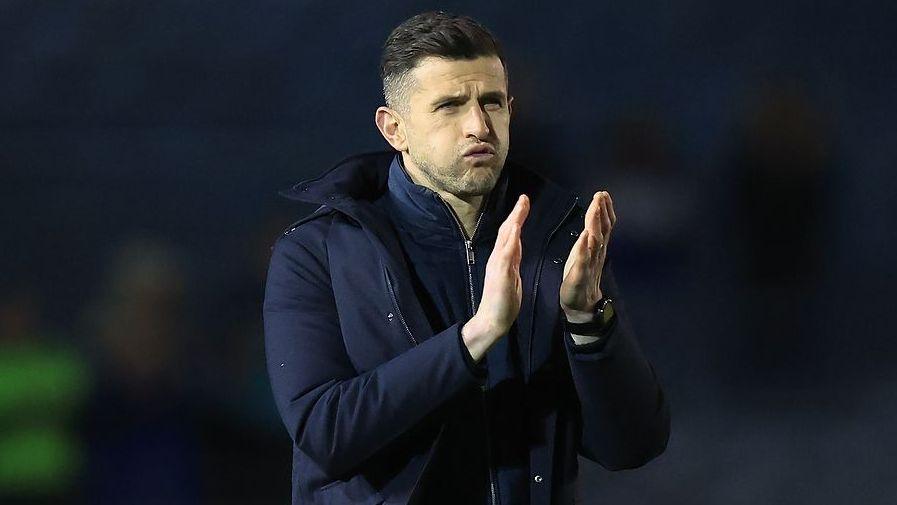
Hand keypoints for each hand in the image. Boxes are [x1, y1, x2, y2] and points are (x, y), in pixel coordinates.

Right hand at [462, 194, 529, 361]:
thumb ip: (513, 260)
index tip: (525, 202)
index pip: (511, 234)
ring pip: (505, 240)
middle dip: (516, 214)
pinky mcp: (499, 277)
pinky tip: (514, 232)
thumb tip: (517, 245)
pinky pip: (505, 256)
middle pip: (507, 232)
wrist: (492, 321)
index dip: (517, 217)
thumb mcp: (511, 275)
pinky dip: (510, 243)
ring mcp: (497, 267)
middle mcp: (498, 259)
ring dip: (513, 223)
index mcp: (503, 259)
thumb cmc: (503, 302)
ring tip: (520, 208)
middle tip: (524, 198)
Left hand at [560, 191, 615, 322]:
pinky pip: (583, 260)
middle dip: (602, 211)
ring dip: (595, 224)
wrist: (581, 304)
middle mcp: (596, 253)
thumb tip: (594, 219)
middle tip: (601, 195)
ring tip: (595, 209)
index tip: (603, 194)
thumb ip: (591, 237)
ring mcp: (589, 263)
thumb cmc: (581, 276)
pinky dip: (585, 248)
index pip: (604, 225)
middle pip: (602, 229)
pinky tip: (585, 236)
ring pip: (595, 241)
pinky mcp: (580, 275)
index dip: (605, 209)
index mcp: (597, 247)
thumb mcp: (586, 253)